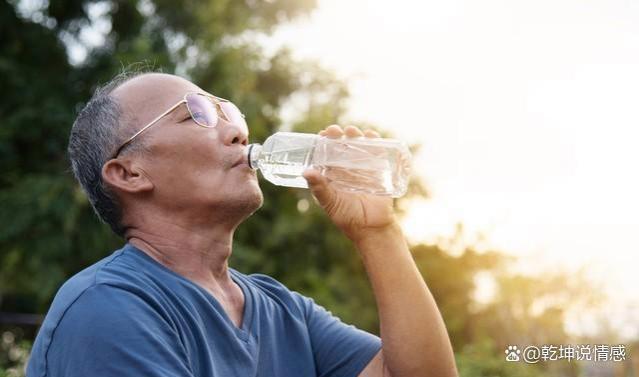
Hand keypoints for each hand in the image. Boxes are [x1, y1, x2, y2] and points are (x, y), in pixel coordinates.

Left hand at [303, 125, 398, 242]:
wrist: (372, 228)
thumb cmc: (347, 217)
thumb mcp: (330, 203)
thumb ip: (320, 189)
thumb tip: (306, 172)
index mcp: (332, 174)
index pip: (325, 153)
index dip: (323, 142)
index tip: (322, 134)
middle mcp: (346, 169)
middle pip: (341, 145)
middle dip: (338, 135)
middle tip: (335, 131)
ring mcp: (362, 168)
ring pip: (358, 146)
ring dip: (355, 135)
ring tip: (352, 132)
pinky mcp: (378, 170)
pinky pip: (377, 152)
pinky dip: (375, 141)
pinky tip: (372, 135)